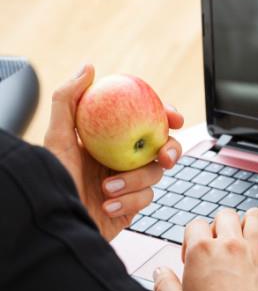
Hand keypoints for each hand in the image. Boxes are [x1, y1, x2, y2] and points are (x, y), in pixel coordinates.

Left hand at [44, 64, 184, 240]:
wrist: (53, 223)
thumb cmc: (51, 181)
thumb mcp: (56, 138)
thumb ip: (68, 100)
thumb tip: (88, 68)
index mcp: (109, 140)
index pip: (144, 121)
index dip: (165, 116)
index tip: (174, 117)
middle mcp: (121, 159)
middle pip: (161, 148)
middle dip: (170, 150)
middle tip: (164, 156)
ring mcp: (128, 183)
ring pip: (155, 175)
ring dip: (134, 182)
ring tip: (107, 188)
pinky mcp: (131, 206)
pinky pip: (145, 199)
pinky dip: (128, 201)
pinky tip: (108, 205)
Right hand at [153, 208, 257, 290]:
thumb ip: (164, 285)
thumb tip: (159, 273)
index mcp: (202, 251)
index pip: (195, 224)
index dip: (192, 238)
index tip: (193, 256)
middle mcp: (230, 245)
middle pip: (226, 215)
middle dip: (220, 226)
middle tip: (218, 246)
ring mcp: (254, 252)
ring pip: (255, 216)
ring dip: (249, 223)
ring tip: (244, 237)